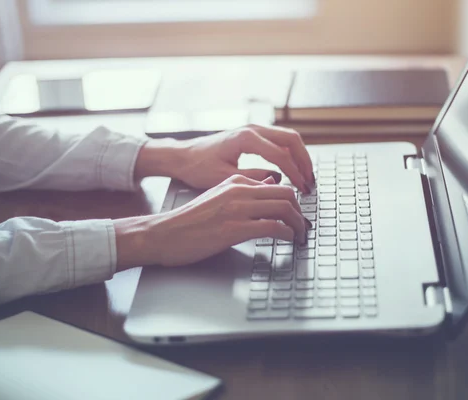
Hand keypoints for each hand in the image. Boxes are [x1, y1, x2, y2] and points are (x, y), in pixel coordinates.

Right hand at [113, 174, 310, 268]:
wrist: (164, 234)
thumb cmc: (189, 221)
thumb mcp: (217, 197)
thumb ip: (243, 192)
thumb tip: (269, 187)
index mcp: (235, 181)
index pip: (277, 185)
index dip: (293, 202)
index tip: (298, 215)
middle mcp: (238, 191)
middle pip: (286, 194)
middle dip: (301, 212)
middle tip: (303, 226)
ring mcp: (237, 209)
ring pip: (283, 208)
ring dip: (298, 224)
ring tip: (299, 236)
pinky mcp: (234, 229)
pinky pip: (272, 227)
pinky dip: (286, 234)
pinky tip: (287, 240)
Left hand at [135, 124, 314, 192]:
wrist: (183, 156)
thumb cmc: (197, 167)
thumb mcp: (224, 178)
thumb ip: (252, 179)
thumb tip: (277, 182)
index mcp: (246, 138)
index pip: (281, 155)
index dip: (295, 173)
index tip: (302, 189)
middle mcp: (252, 129)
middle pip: (292, 140)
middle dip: (304, 162)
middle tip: (310, 183)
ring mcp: (254, 130)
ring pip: (288, 138)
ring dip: (300, 157)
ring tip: (306, 178)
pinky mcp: (253, 135)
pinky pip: (280, 141)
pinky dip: (291, 154)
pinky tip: (293, 171)